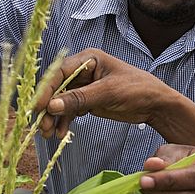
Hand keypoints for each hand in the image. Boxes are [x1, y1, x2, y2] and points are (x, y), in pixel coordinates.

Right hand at [36, 49, 171, 138]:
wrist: (156, 105)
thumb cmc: (137, 89)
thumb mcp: (108, 93)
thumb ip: (80, 98)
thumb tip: (53, 106)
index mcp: (88, 59)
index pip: (59, 72)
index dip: (46, 89)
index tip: (38, 106)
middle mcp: (83, 71)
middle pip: (57, 88)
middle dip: (48, 107)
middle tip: (42, 126)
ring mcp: (84, 86)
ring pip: (61, 101)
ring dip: (54, 117)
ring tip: (49, 134)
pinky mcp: (88, 101)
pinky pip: (70, 110)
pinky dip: (64, 122)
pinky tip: (61, 133)